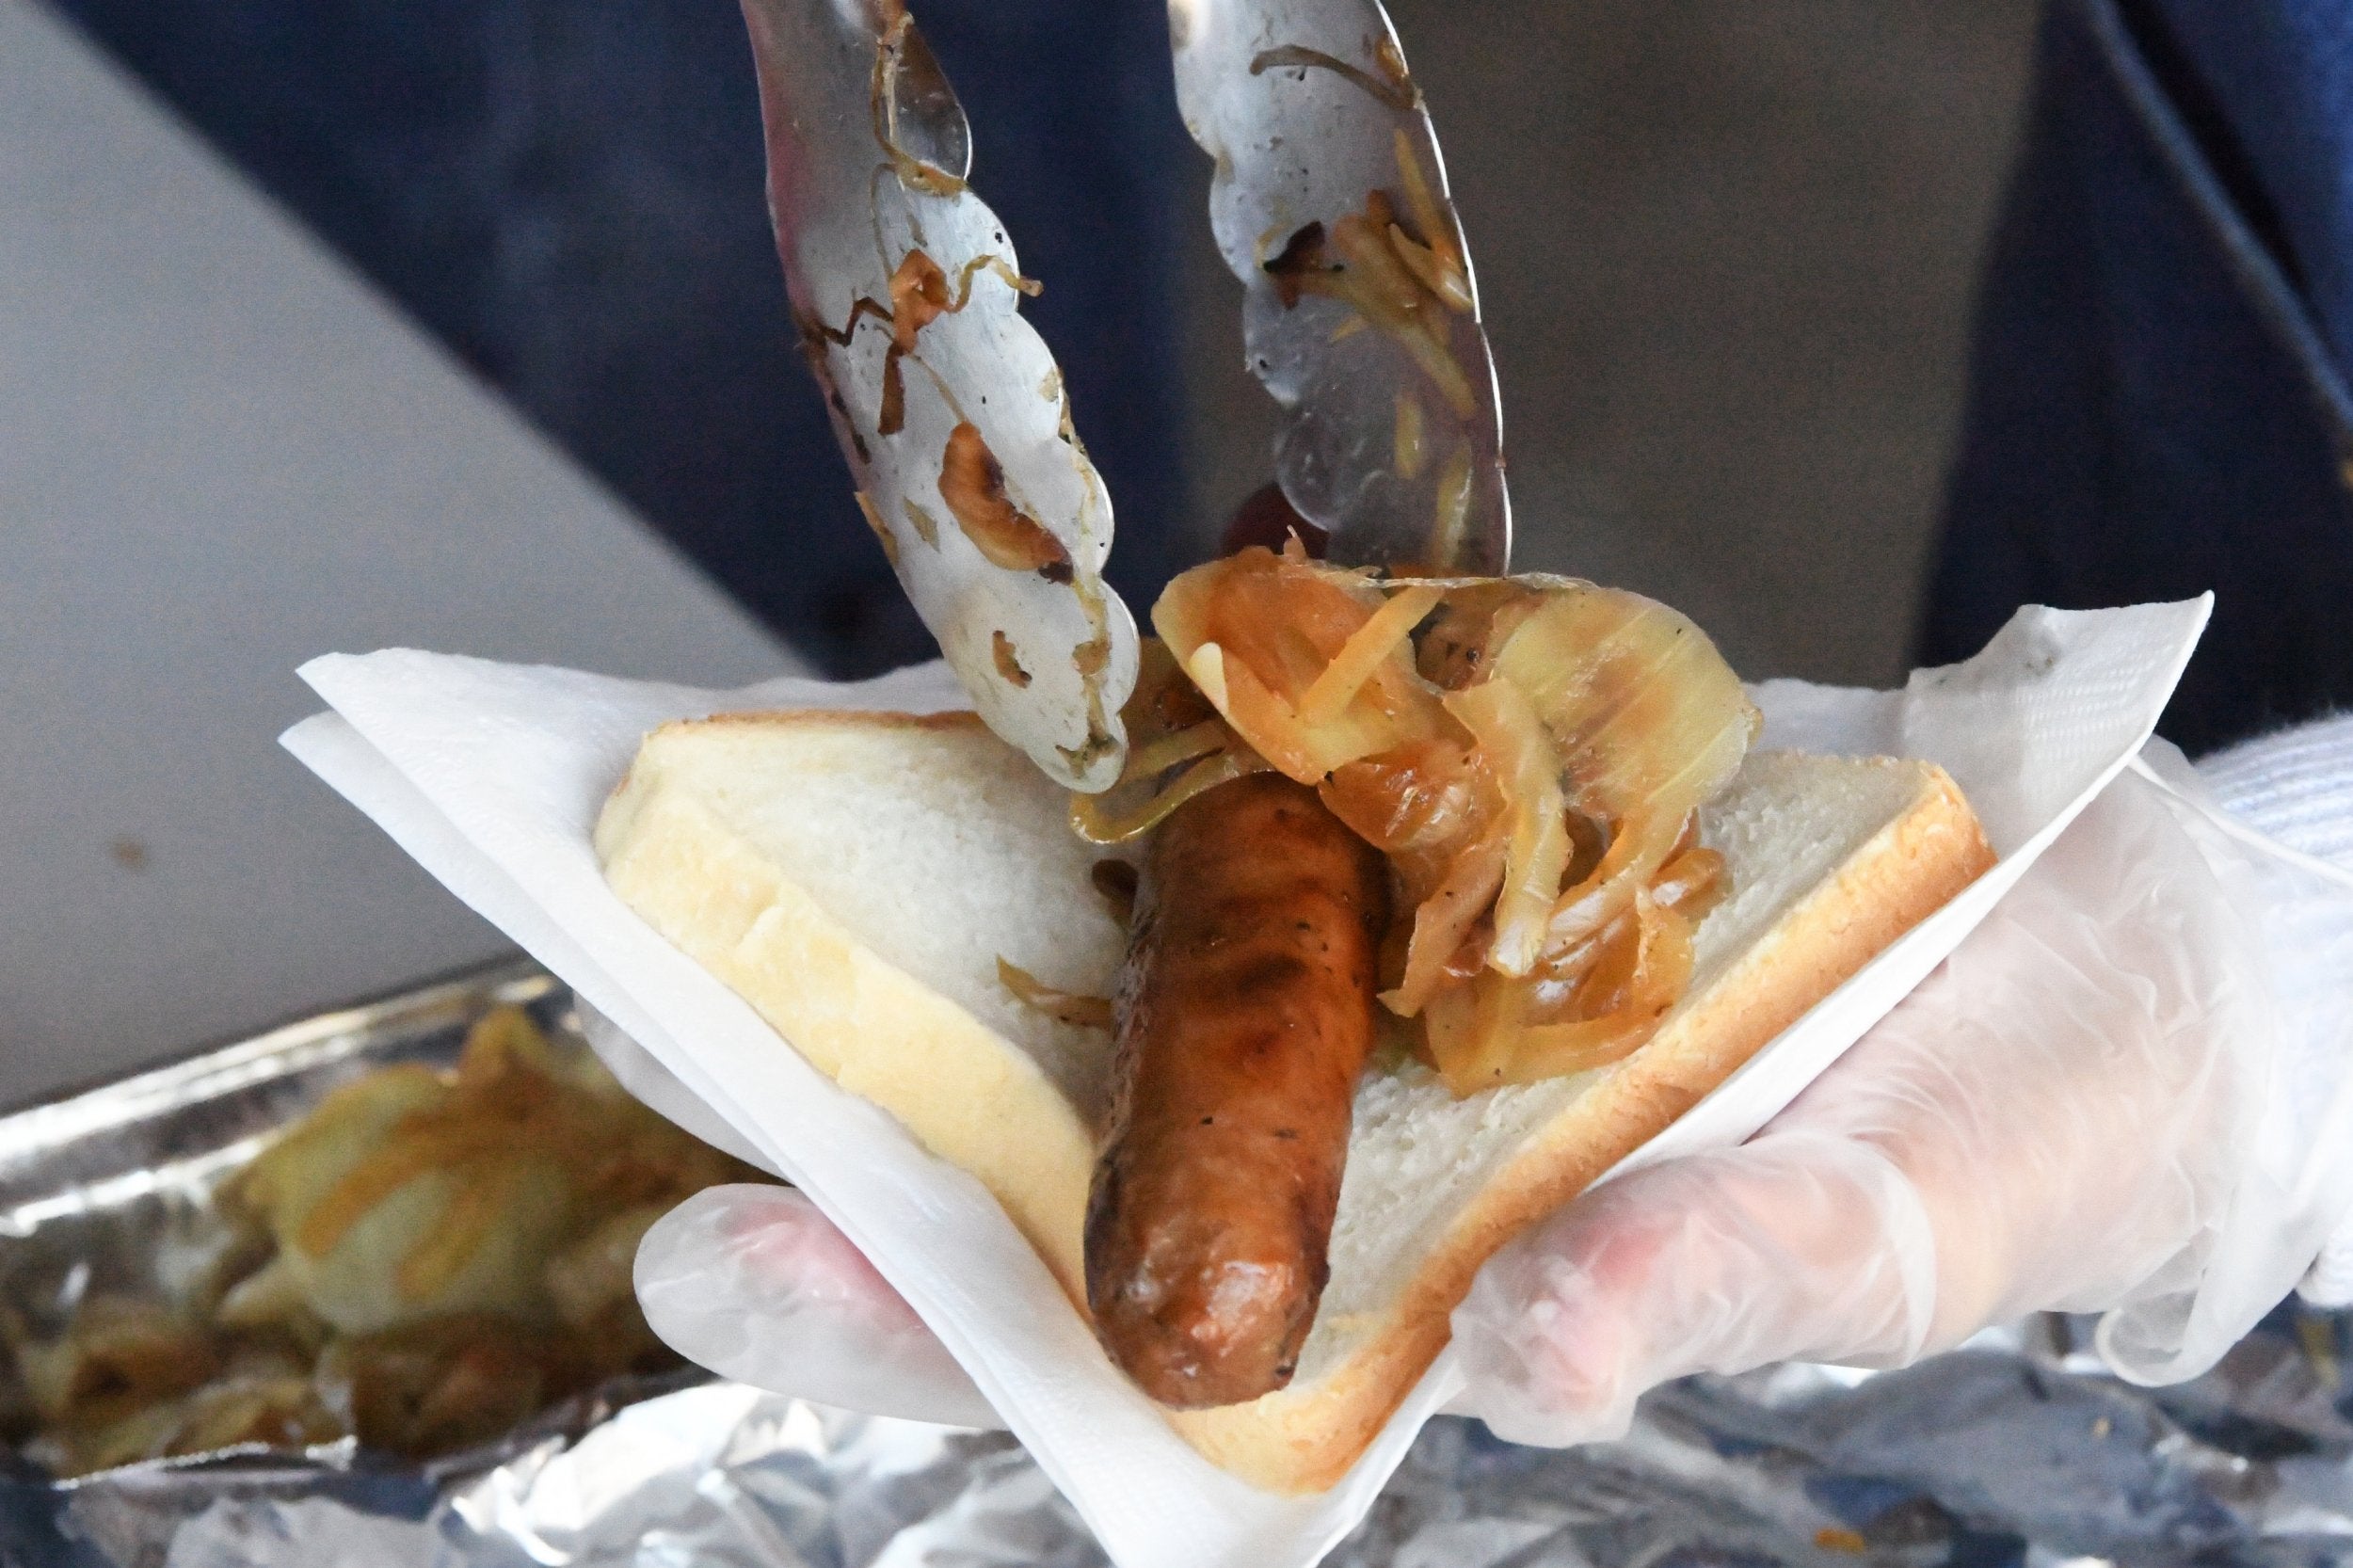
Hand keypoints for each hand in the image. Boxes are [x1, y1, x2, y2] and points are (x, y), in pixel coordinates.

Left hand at [622, 756, 2352, 1438]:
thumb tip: (1550, 1348)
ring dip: (921, 890)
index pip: (1109, 1346)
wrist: (2080, 929)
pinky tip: (982, 692)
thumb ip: (1720, 1277)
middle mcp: (1342, 1138)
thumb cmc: (1997, 1124)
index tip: (733, 1253)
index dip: (916, 1311)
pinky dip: (1096, 740)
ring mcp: (1362, 970)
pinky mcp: (1406, 811)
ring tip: (732, 806)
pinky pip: (1210, 781)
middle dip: (841, 1085)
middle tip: (647, 995)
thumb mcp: (1889, 1222)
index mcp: (1405, 1292)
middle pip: (1041, 1140)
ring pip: (1094, 950)